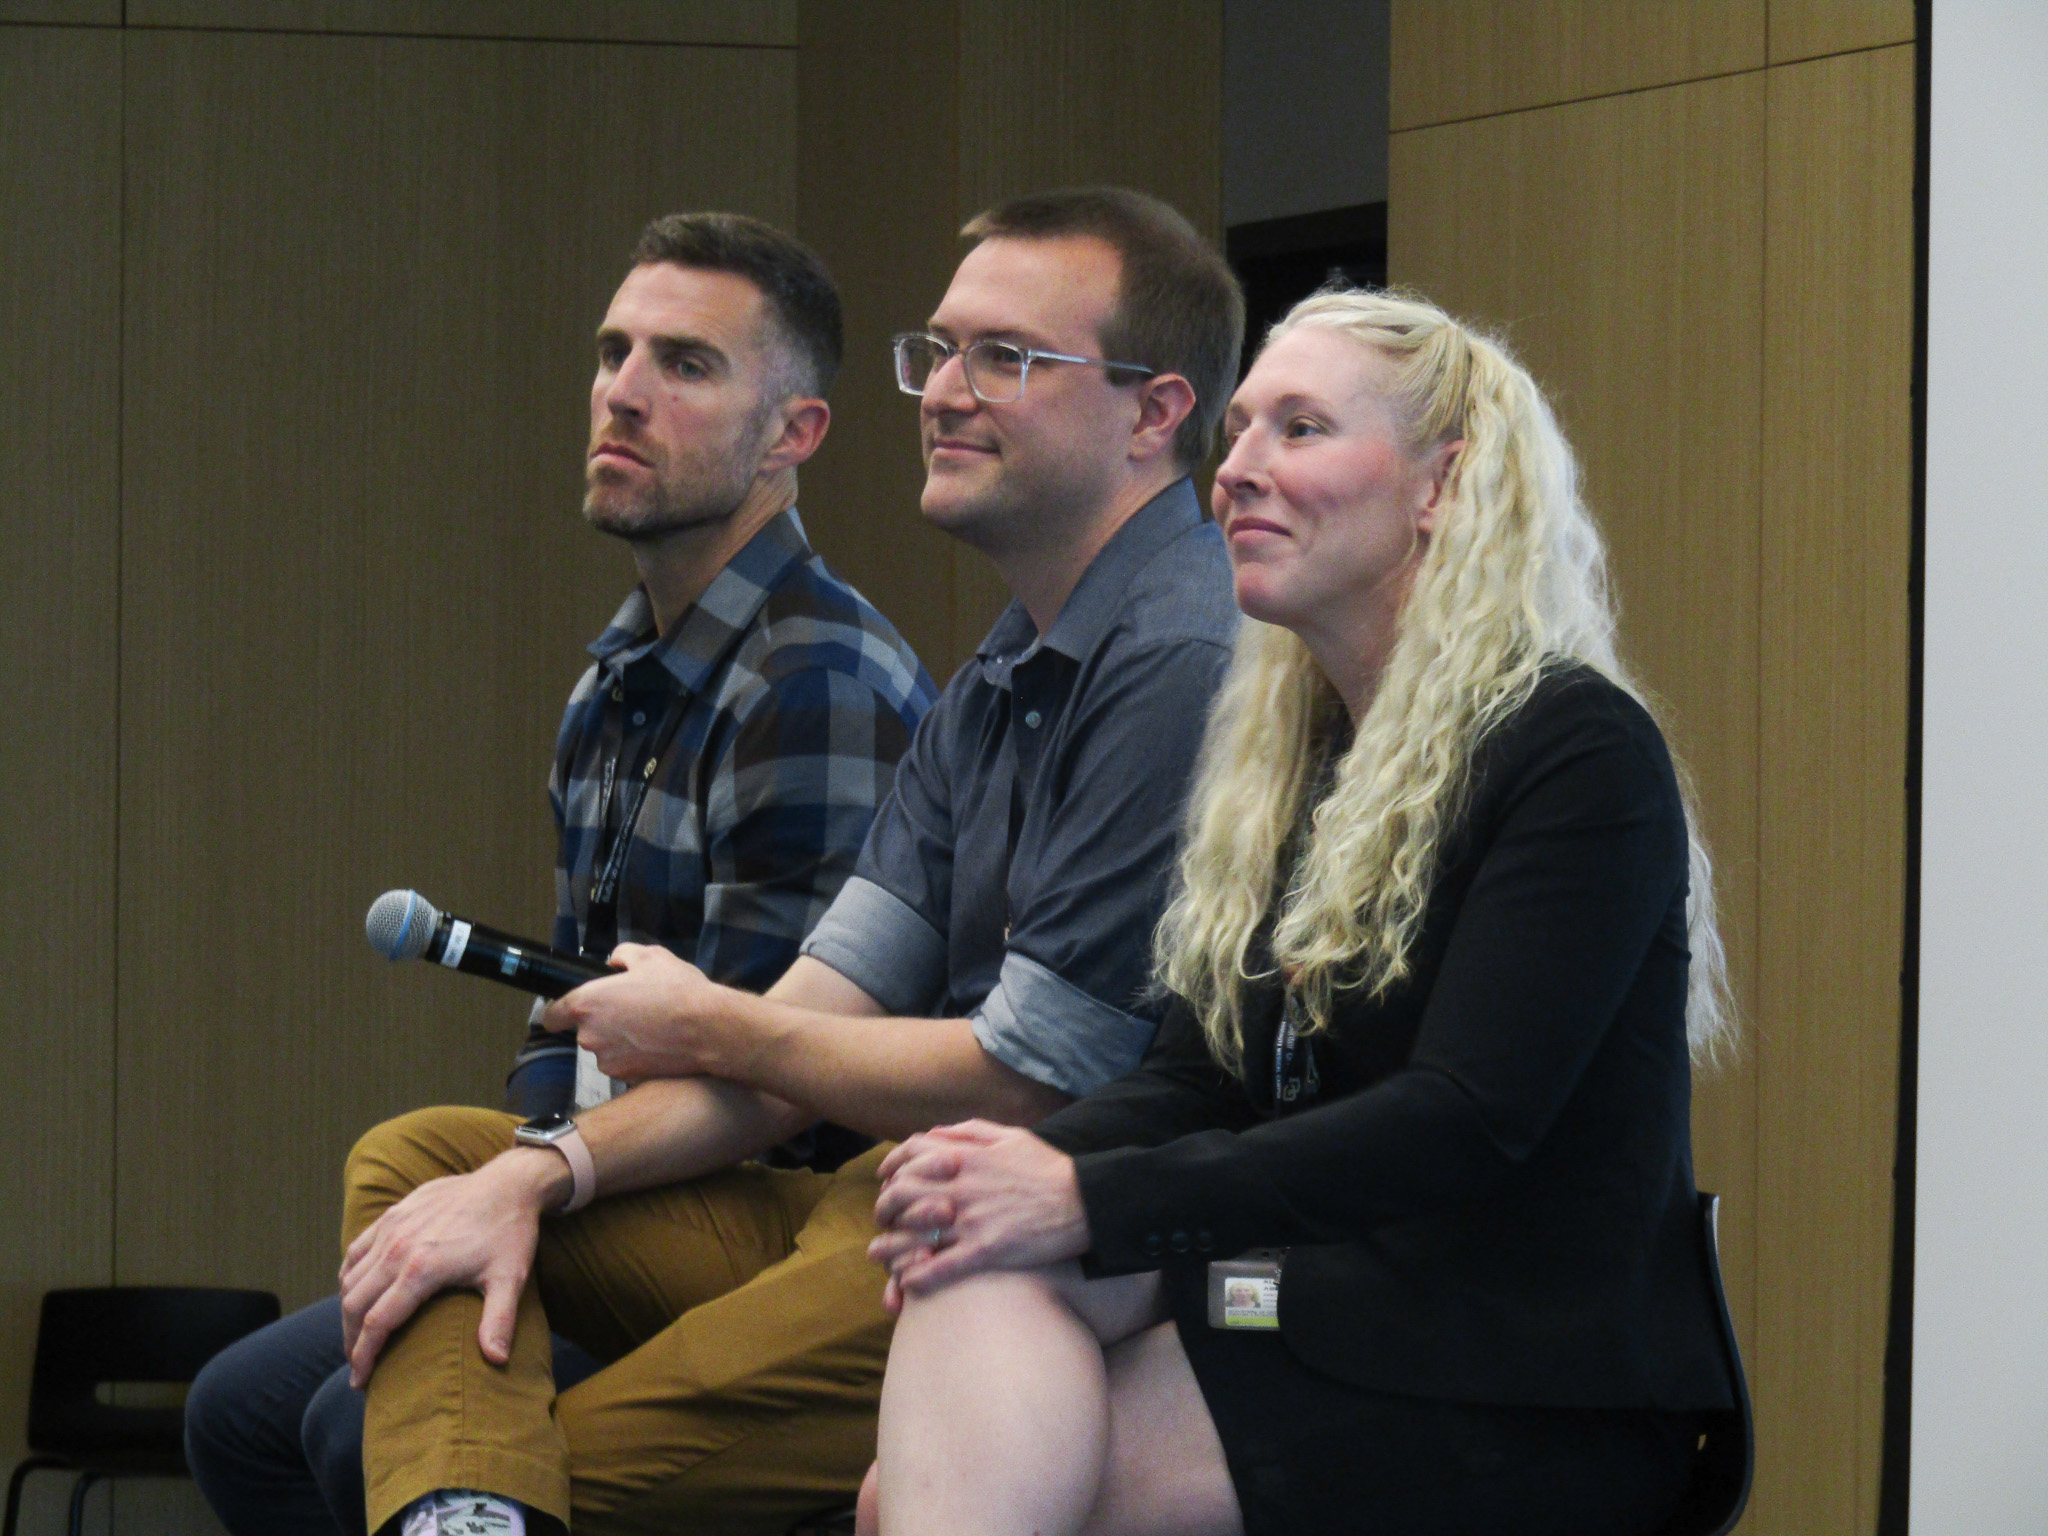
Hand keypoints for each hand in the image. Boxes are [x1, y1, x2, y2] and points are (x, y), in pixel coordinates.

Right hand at [337, 1149, 560, 1385]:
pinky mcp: (393, 1214)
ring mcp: (392, 1228)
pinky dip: (350, 1276)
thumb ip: (500, 1320)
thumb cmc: (510, 1233)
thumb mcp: (509, 1278)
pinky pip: (356, 1251)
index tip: (359, 1381)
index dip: (363, 1356)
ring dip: (348, 1310)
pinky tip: (356, 1292)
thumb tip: (497, 1360)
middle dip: (350, 1340)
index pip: (376, 1323)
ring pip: (350, 1278)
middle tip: (357, 1364)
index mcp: (422, 1269)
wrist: (509, 1183)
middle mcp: (398, 1248)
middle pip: (354, 1304)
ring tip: (356, 1335)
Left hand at [542, 943, 744, 1081]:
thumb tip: (614, 962)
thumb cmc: (676, 989)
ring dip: (618, 1041)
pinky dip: (634, 1057)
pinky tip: (657, 1045)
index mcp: (587, 1004)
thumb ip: (623, 955)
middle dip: (602, 1022)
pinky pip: (623, 1064)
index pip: (552, 1016)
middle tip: (632, 1010)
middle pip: (584, 1031)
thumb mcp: (651, 956)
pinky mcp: (626, 1078)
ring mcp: (607, 1061)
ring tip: (649, 1028)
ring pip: (605, 1049)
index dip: (560, 1012)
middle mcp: (589, 1036)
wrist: (707, 1030)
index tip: (572, 1011)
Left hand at [867, 1120, 1088, 1298]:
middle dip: (885, 1206)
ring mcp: (971, 1220)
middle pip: (902, 1194)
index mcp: (966, 1156)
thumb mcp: (1011, 1136)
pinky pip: (941, 1267)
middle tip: (883, 1219)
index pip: (911, 1155)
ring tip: (880, 1255)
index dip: (891, 1165)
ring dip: (890, 1247)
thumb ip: (970, 1131)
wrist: (1085, 1201)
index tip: (885, 1177)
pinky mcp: (985, 1250)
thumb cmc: (1050, 1168)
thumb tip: (936, 1134)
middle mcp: (962, 1186)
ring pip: (914, 1234)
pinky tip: (908, 1283)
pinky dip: (919, 1276)